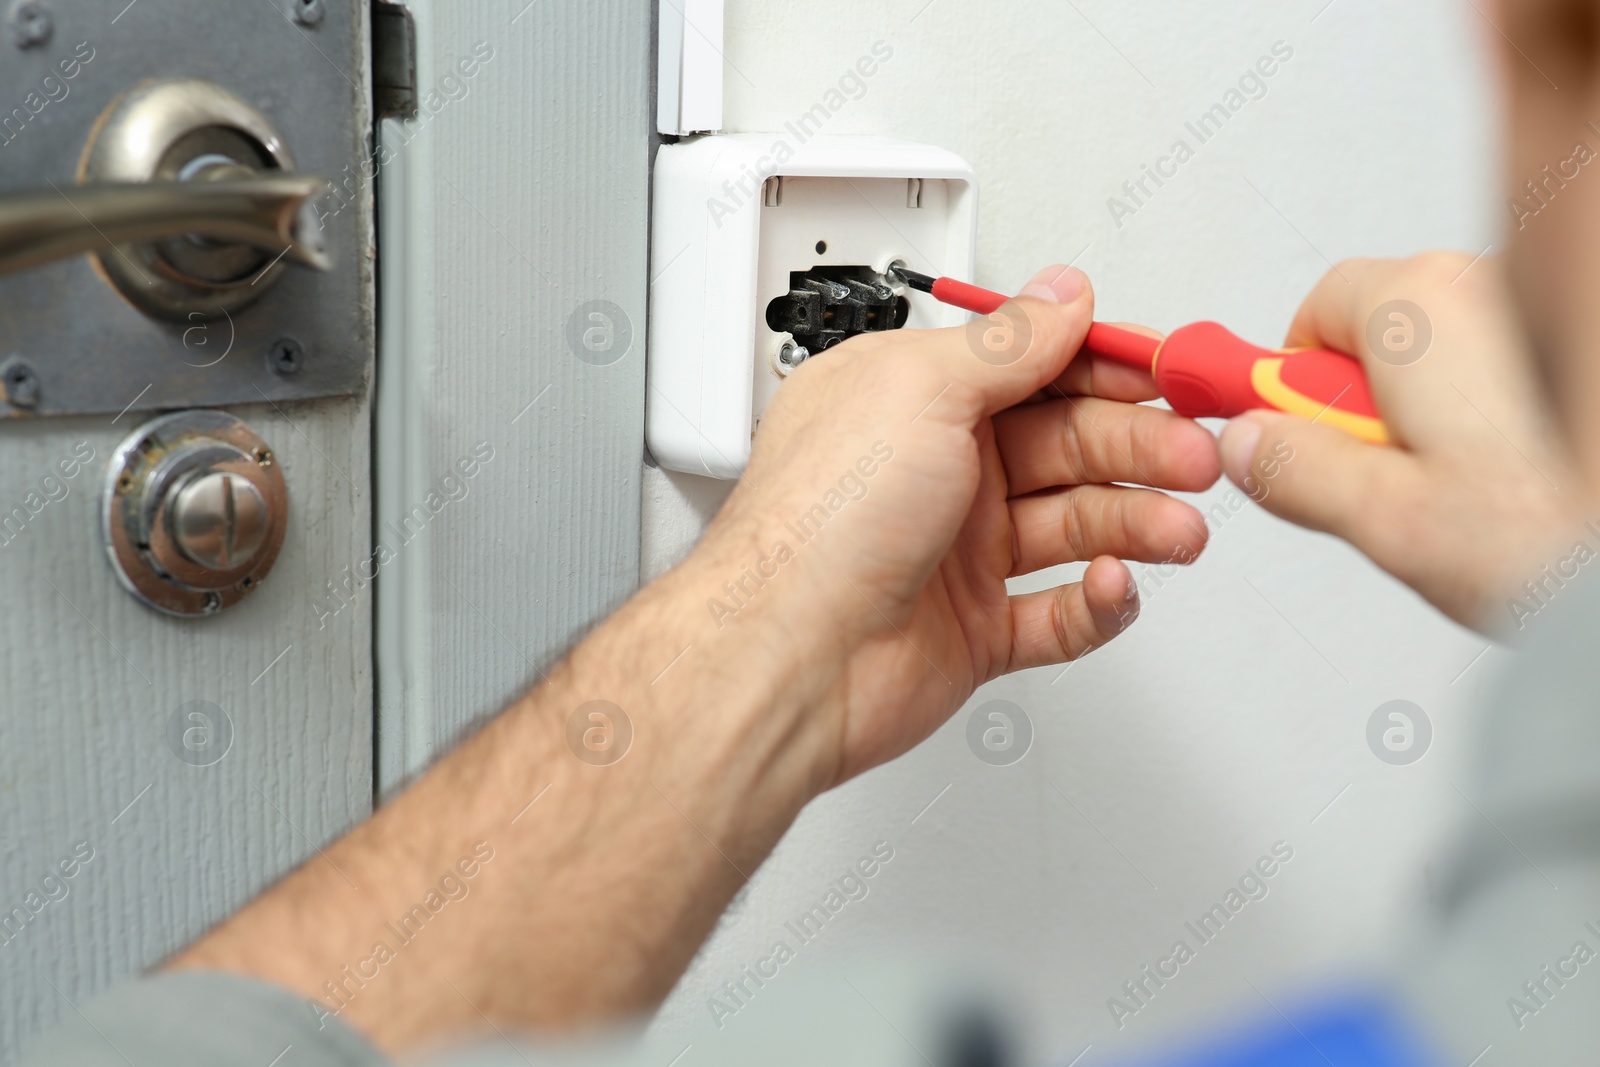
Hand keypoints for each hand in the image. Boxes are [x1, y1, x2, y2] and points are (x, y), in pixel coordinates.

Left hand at [688, 265, 1219, 784]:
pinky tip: (1113, 585)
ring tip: (1178, 531)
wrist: (784, 658)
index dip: (1109, 369)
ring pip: (1073, 527)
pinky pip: (1058, 613)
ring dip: (1133, 524)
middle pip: (1067, 445)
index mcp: (915, 400)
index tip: (1173, 376)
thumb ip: (1009, 343)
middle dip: (1138, 448)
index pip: (1035, 368)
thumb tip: (1062, 293)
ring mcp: (957, 552)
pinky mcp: (973, 630)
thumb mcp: (920, 391)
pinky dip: (1096, 602)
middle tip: (1196, 457)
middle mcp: (937, 470)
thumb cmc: (820, 523)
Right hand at [1216, 253, 1587, 631]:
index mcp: (1426, 307)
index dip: (1291, 379)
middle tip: (1393, 481)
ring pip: (1451, 352)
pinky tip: (1521, 477)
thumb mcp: (1391, 523)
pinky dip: (1499, 415)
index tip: (1278, 426)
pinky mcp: (1571, 349)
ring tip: (1472, 492)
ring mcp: (1541, 310)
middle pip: (1385, 328)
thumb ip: (1299, 472)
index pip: (1318, 309)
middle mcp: (1490, 284)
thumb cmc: (1564, 536)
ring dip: (1439, 412)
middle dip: (1368, 402)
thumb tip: (1249, 447)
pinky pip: (1509, 368)